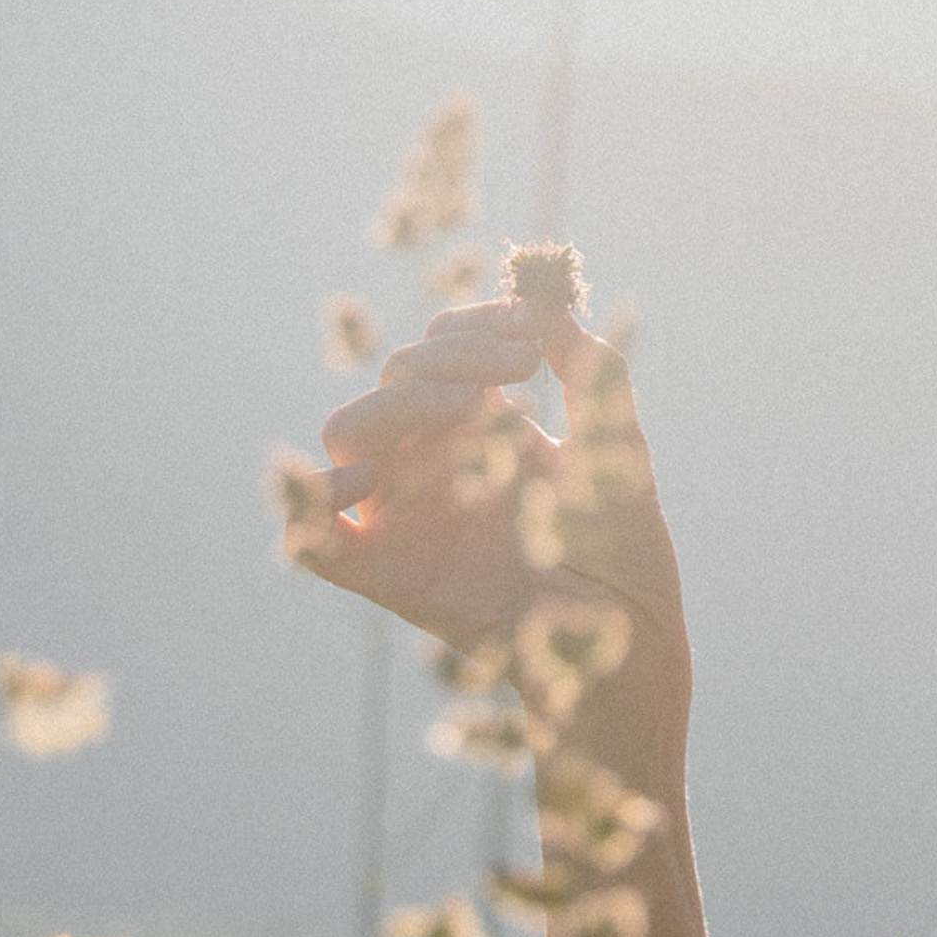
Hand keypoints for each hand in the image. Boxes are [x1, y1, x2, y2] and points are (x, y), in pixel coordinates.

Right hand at [298, 300, 684, 664]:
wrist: (627, 632)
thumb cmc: (624, 544)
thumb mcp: (616, 443)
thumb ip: (592, 371)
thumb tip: (552, 304)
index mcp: (484, 427)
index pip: (441, 349)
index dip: (473, 325)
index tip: (529, 328)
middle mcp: (435, 461)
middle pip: (396, 378)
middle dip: (451, 354)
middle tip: (519, 366)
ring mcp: (406, 513)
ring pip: (346, 433)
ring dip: (399, 404)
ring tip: (472, 409)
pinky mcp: (386, 573)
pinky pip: (314, 535)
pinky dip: (309, 503)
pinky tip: (367, 479)